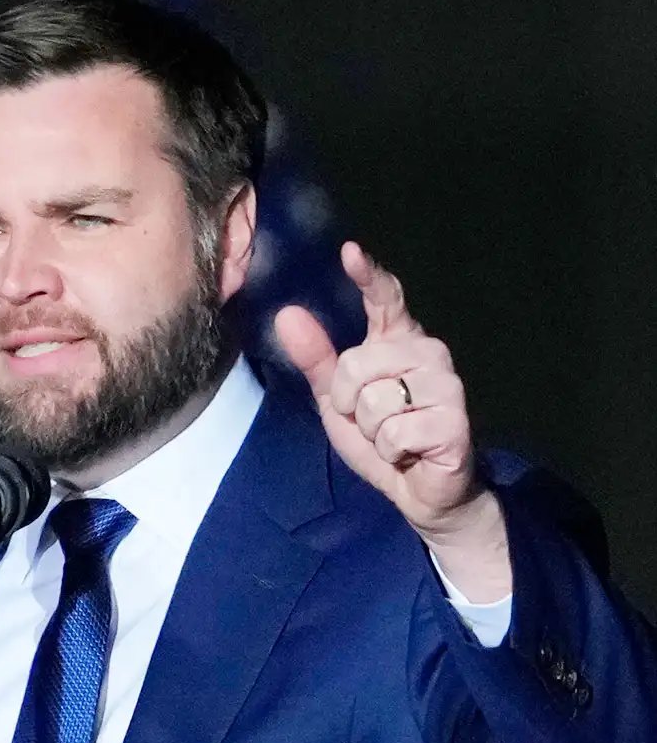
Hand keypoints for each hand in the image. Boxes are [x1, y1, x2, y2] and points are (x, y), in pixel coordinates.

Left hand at [274, 242, 509, 600]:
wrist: (421, 490)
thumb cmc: (380, 438)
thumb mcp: (335, 401)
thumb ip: (316, 359)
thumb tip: (288, 315)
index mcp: (398, 341)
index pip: (385, 299)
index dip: (368, 276)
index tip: (350, 251)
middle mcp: (428, 352)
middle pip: (356, 364)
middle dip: (347, 403)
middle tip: (371, 422)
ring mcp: (446, 384)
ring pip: (373, 400)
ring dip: (370, 431)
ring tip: (394, 437)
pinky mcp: (455, 420)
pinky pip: (394, 431)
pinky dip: (391, 450)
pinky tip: (410, 453)